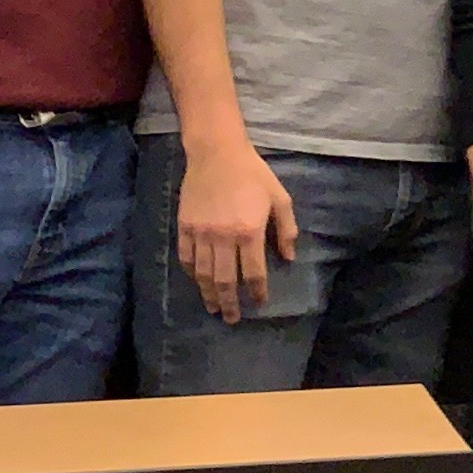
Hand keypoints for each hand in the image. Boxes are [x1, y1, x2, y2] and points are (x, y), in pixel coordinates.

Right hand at [177, 139, 296, 319]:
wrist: (217, 153)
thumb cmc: (253, 174)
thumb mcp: (279, 198)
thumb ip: (286, 230)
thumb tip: (288, 258)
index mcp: (249, 231)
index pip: (253, 272)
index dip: (257, 291)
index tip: (259, 301)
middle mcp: (223, 237)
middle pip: (225, 280)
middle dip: (229, 303)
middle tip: (231, 319)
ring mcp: (200, 233)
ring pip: (203, 274)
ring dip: (208, 294)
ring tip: (213, 307)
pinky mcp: (184, 226)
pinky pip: (185, 257)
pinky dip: (191, 274)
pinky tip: (197, 282)